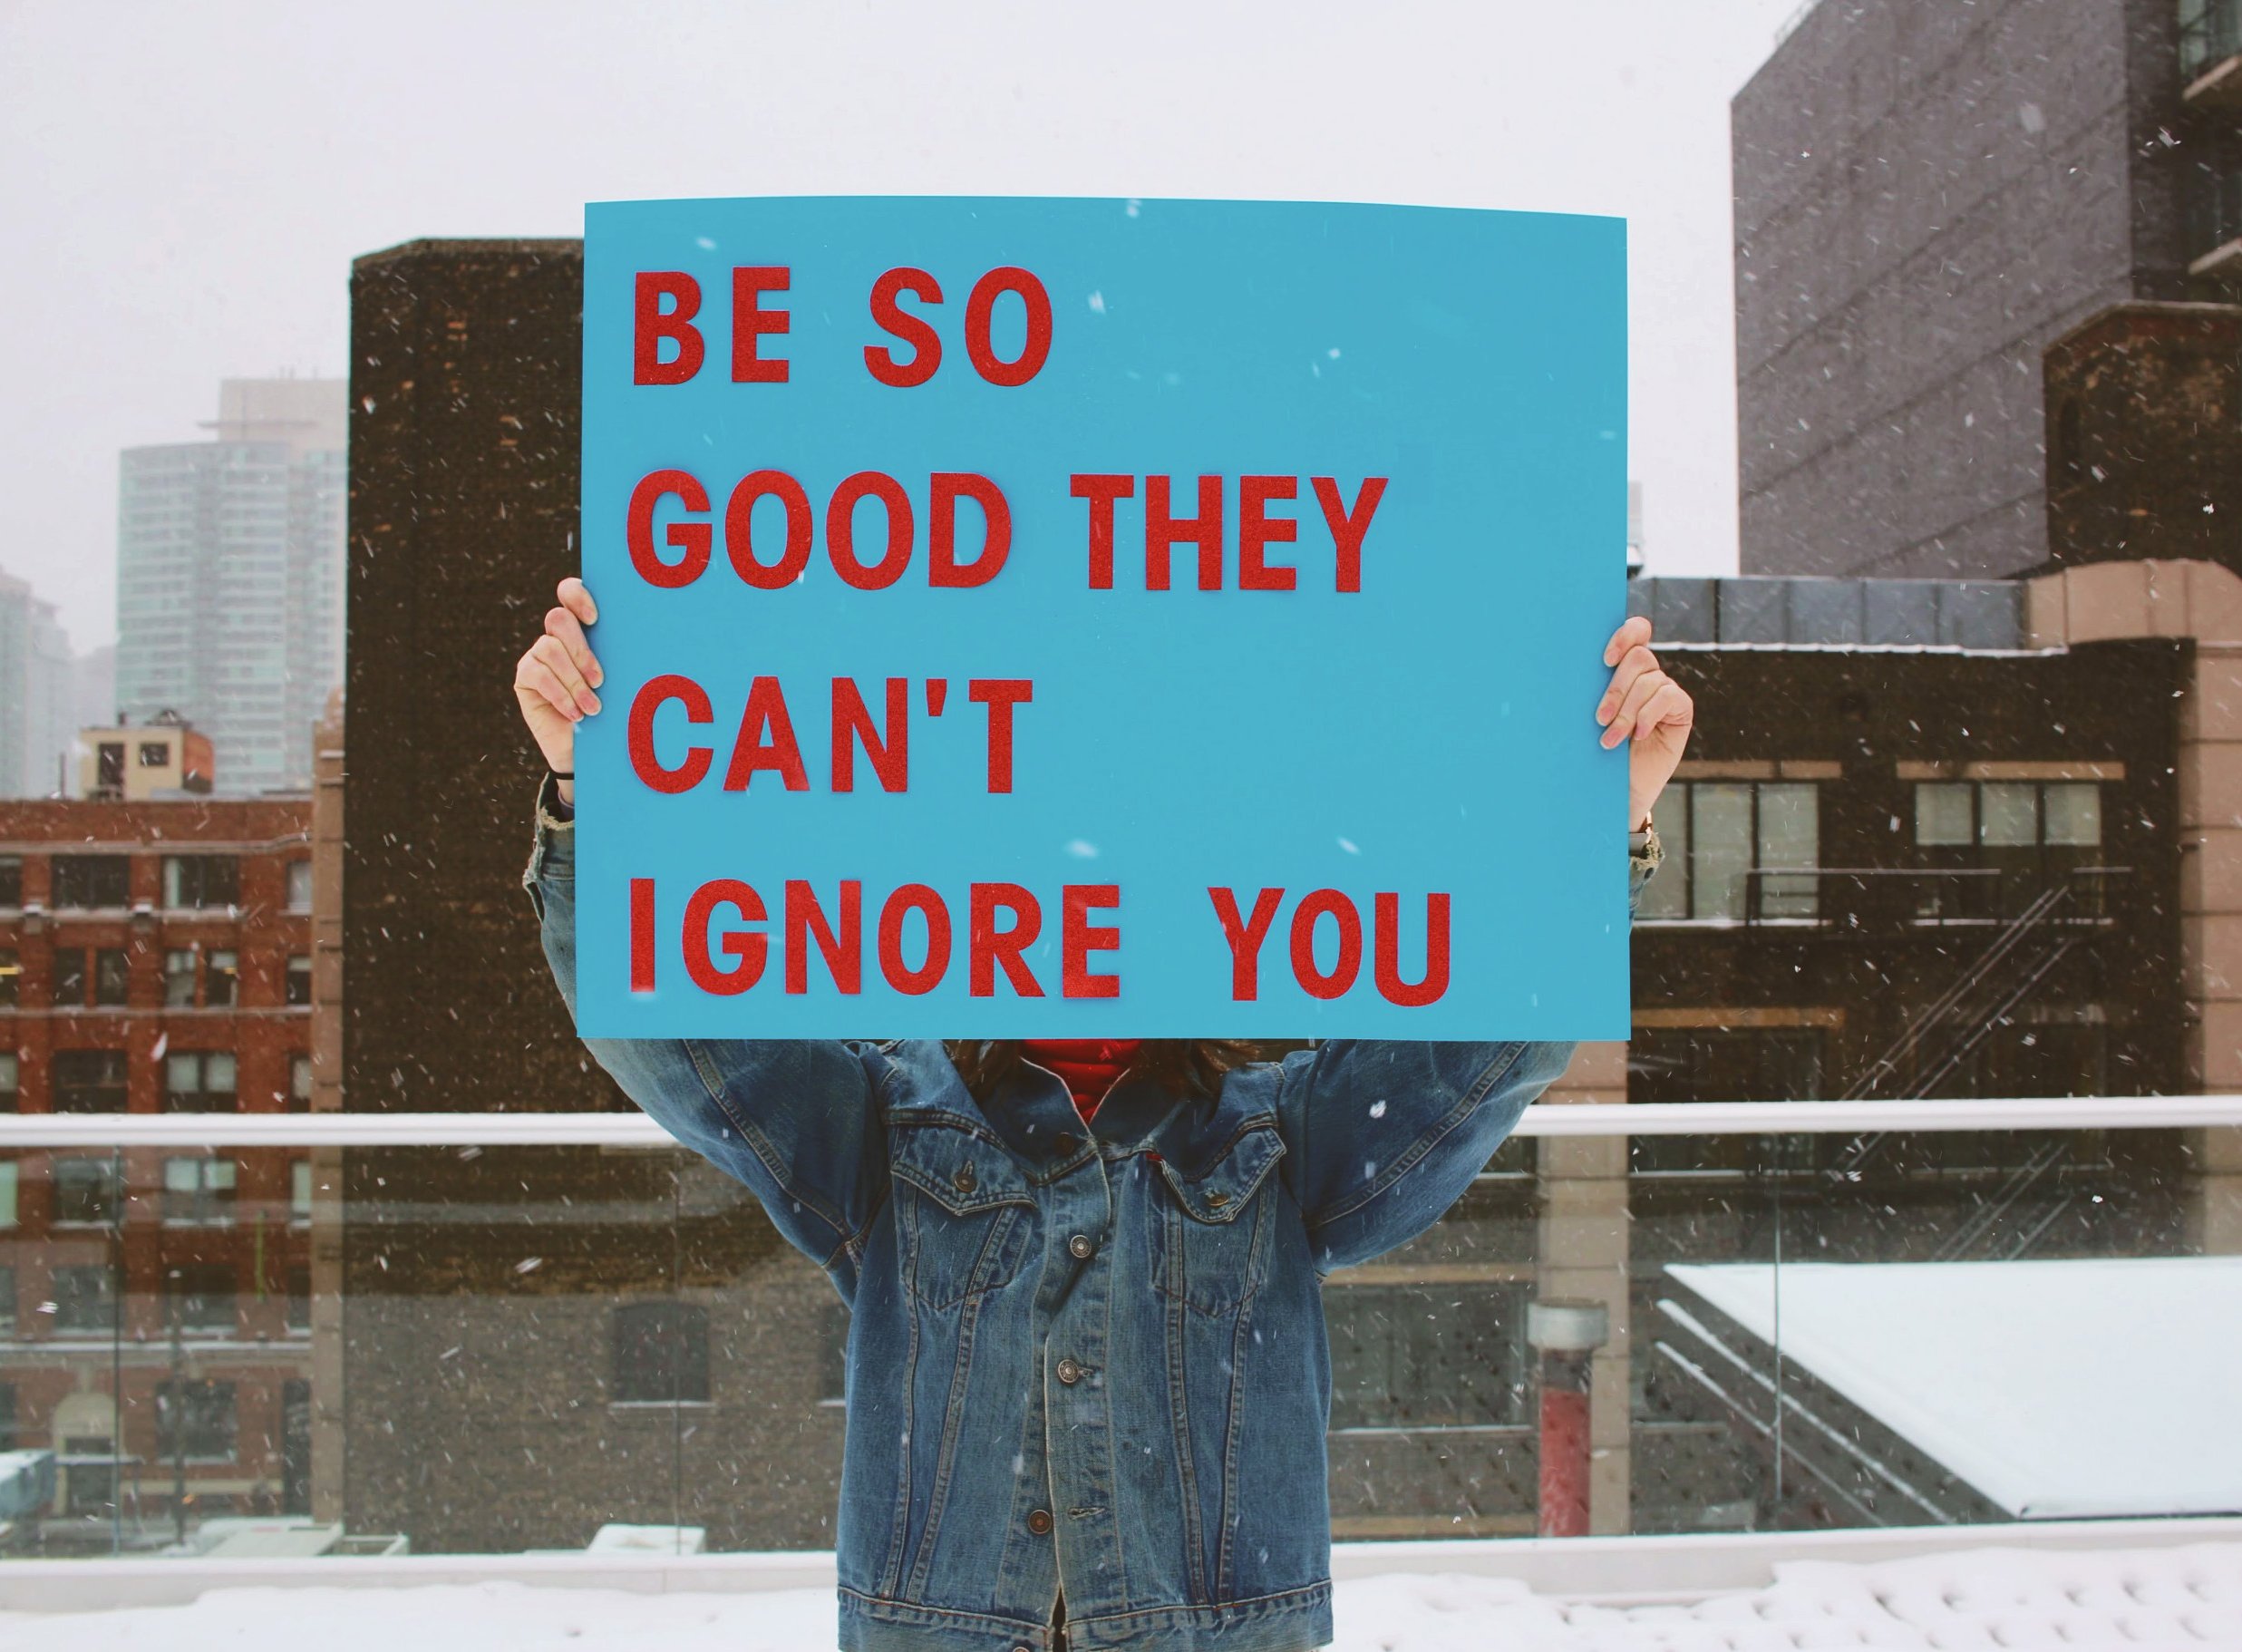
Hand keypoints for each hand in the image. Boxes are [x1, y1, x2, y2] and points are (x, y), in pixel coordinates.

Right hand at [513, 577, 602, 802]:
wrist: (589, 750)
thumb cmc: (613, 712)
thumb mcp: (621, 682)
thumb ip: (622, 658)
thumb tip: (648, 638)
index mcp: (584, 628)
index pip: (570, 593)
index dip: (578, 596)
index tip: (595, 619)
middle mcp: (558, 636)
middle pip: (558, 619)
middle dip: (581, 650)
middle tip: (600, 679)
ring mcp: (538, 655)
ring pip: (549, 648)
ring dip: (574, 680)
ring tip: (593, 707)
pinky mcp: (525, 677)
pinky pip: (537, 674)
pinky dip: (560, 694)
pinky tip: (575, 713)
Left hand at [1595, 616, 1691, 831]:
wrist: (1614, 788)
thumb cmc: (1593, 750)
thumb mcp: (1585, 717)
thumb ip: (1588, 690)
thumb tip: (1563, 666)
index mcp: (1624, 667)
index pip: (1637, 631)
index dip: (1624, 636)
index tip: (1605, 660)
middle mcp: (1647, 674)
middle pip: (1639, 658)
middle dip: (1615, 689)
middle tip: (1599, 718)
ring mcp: (1665, 690)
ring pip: (1649, 681)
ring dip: (1626, 712)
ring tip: (1610, 739)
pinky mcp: (1680, 709)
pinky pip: (1668, 697)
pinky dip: (1648, 715)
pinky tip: (1638, 735)